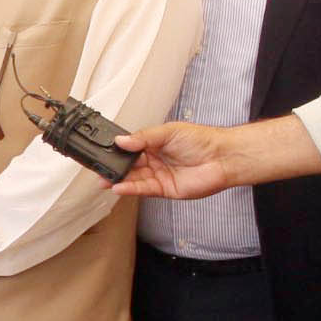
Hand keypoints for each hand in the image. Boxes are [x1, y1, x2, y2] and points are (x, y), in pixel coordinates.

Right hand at [112, 122, 244, 199]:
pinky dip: (130, 189)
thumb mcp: (169, 131)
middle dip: (114, 167)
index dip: (118, 150)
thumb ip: (144, 137)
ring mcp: (159, 175)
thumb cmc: (202, 141)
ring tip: (104, 180)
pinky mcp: (164, 189)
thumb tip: (122, 140)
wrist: (221, 158)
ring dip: (119, 180)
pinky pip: (143, 189)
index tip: (104, 151)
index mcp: (155, 143)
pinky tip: (119, 187)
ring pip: (134, 179)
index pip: (131, 147)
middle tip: (99, 168)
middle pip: (129, 165)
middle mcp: (155, 159)